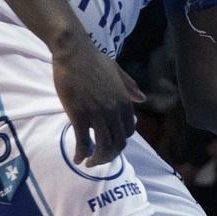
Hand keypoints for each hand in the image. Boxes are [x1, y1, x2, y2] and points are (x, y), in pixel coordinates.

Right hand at [51, 40, 144, 166]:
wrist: (74, 52)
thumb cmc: (94, 60)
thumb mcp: (118, 72)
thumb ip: (130, 87)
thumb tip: (142, 100)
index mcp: (125, 102)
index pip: (128, 132)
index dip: (119, 142)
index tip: (109, 145)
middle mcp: (115, 111)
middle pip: (118, 144)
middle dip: (109, 156)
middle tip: (99, 160)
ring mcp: (98, 114)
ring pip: (103, 147)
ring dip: (97, 159)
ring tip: (89, 163)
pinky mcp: (80, 115)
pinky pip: (83, 142)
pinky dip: (81, 154)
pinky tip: (77, 159)